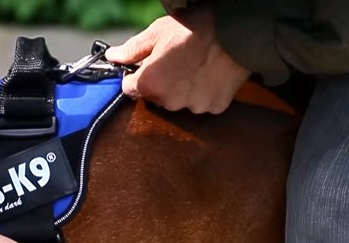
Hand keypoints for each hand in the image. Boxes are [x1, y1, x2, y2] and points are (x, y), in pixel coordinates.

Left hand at [105, 8, 250, 113]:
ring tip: (194, 66)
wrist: (235, 33)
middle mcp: (168, 101)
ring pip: (179, 101)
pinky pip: (201, 103)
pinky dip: (203, 93)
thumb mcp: (156, 33)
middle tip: (174, 61)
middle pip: (155, 97)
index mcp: (149, 84)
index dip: (135, 75)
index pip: (129, 88)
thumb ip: (131, 50)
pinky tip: (208, 75)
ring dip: (182, 89)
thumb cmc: (194, 29)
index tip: (145, 66)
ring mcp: (192, 107)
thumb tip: (113, 57)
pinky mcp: (213, 108)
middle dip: (160, 82)